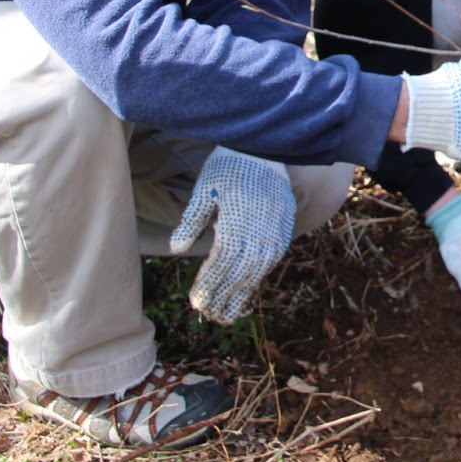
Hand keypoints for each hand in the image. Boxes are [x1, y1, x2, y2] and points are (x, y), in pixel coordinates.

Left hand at [171, 147, 296, 323]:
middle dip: (223, 296)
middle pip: (238, 275)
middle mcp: (258, 232)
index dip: (208, 285)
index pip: (219, 265)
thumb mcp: (205, 189)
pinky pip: (272, 260)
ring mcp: (274, 232)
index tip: (196, 302)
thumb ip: (191, 221)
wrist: (266, 147)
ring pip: (257, 272)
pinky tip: (249, 288)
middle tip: (209, 315)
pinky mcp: (284, 228)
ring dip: (242, 294)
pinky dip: (258, 277)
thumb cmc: (229, 165)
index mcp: (235, 223)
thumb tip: (175, 250)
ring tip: (229, 313)